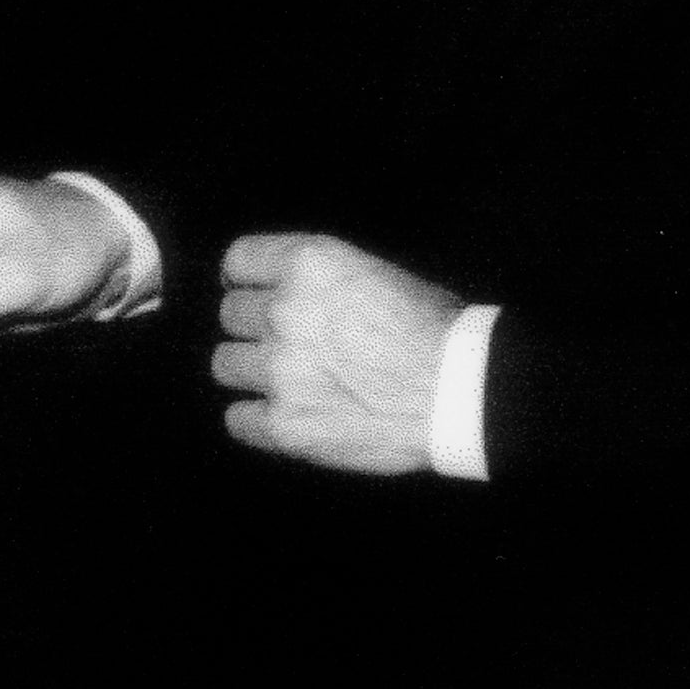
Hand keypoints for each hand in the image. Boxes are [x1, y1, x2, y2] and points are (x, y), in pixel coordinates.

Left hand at [214, 232, 460, 475]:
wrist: (463, 394)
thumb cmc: (435, 331)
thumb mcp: (372, 271)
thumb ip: (316, 276)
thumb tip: (279, 287)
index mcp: (307, 264)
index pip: (236, 263)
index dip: (246, 282)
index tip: (254, 294)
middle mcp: (284, 311)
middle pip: (231, 315)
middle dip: (255, 328)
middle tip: (287, 344)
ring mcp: (280, 370)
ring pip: (225, 364)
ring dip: (252, 372)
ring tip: (287, 381)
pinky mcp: (285, 425)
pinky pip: (237, 419)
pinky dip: (256, 420)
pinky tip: (284, 416)